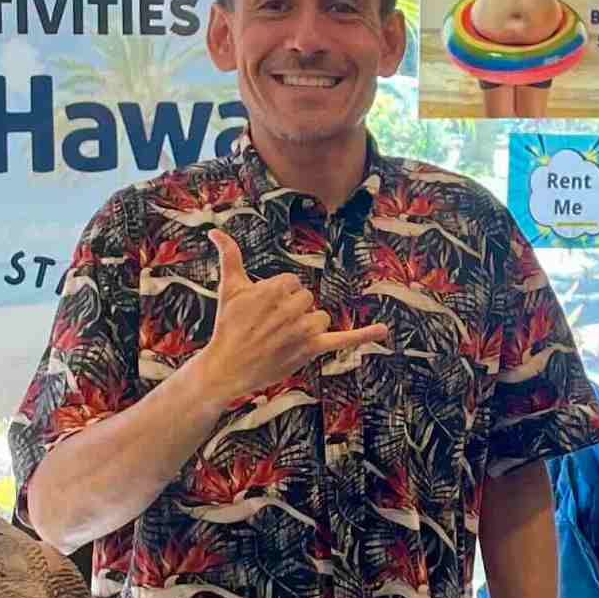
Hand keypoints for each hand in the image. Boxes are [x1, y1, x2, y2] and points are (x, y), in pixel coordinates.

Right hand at [191, 229, 387, 406]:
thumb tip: (215, 231)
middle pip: (307, 299)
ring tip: (282, 340)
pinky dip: (364, 335)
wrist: (227, 366)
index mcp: (274, 288)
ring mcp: (302, 329)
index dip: (279, 297)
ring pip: (319, 318)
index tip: (264, 312)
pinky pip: (343, 339)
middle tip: (270, 328)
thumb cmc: (228, 326)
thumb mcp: (229, 288)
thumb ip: (229, 256)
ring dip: (306, 327)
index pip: (293, 283)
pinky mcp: (311, 349)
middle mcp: (291, 307)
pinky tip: (383, 331)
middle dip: (292, 312)